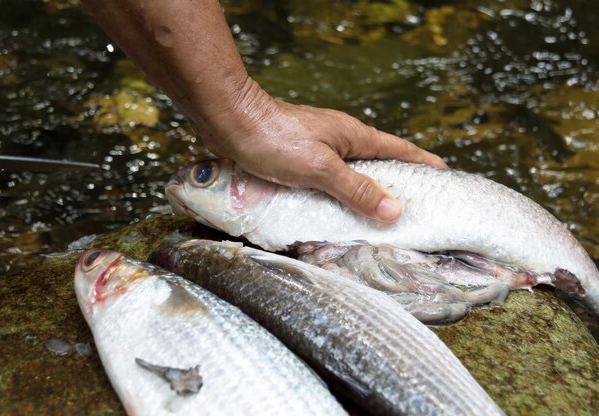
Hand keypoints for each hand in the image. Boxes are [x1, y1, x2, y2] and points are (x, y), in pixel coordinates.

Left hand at [196, 78, 447, 222]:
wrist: (229, 121)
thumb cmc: (274, 138)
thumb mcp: (320, 167)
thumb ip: (355, 188)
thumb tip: (394, 209)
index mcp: (353, 136)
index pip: (398, 150)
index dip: (422, 162)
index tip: (443, 174)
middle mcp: (339, 140)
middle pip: (377, 162)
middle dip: (395, 182)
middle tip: (411, 206)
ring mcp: (318, 147)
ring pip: (351, 172)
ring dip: (365, 191)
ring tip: (376, 216)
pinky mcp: (298, 157)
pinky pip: (328, 179)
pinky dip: (338, 194)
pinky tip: (335, 210)